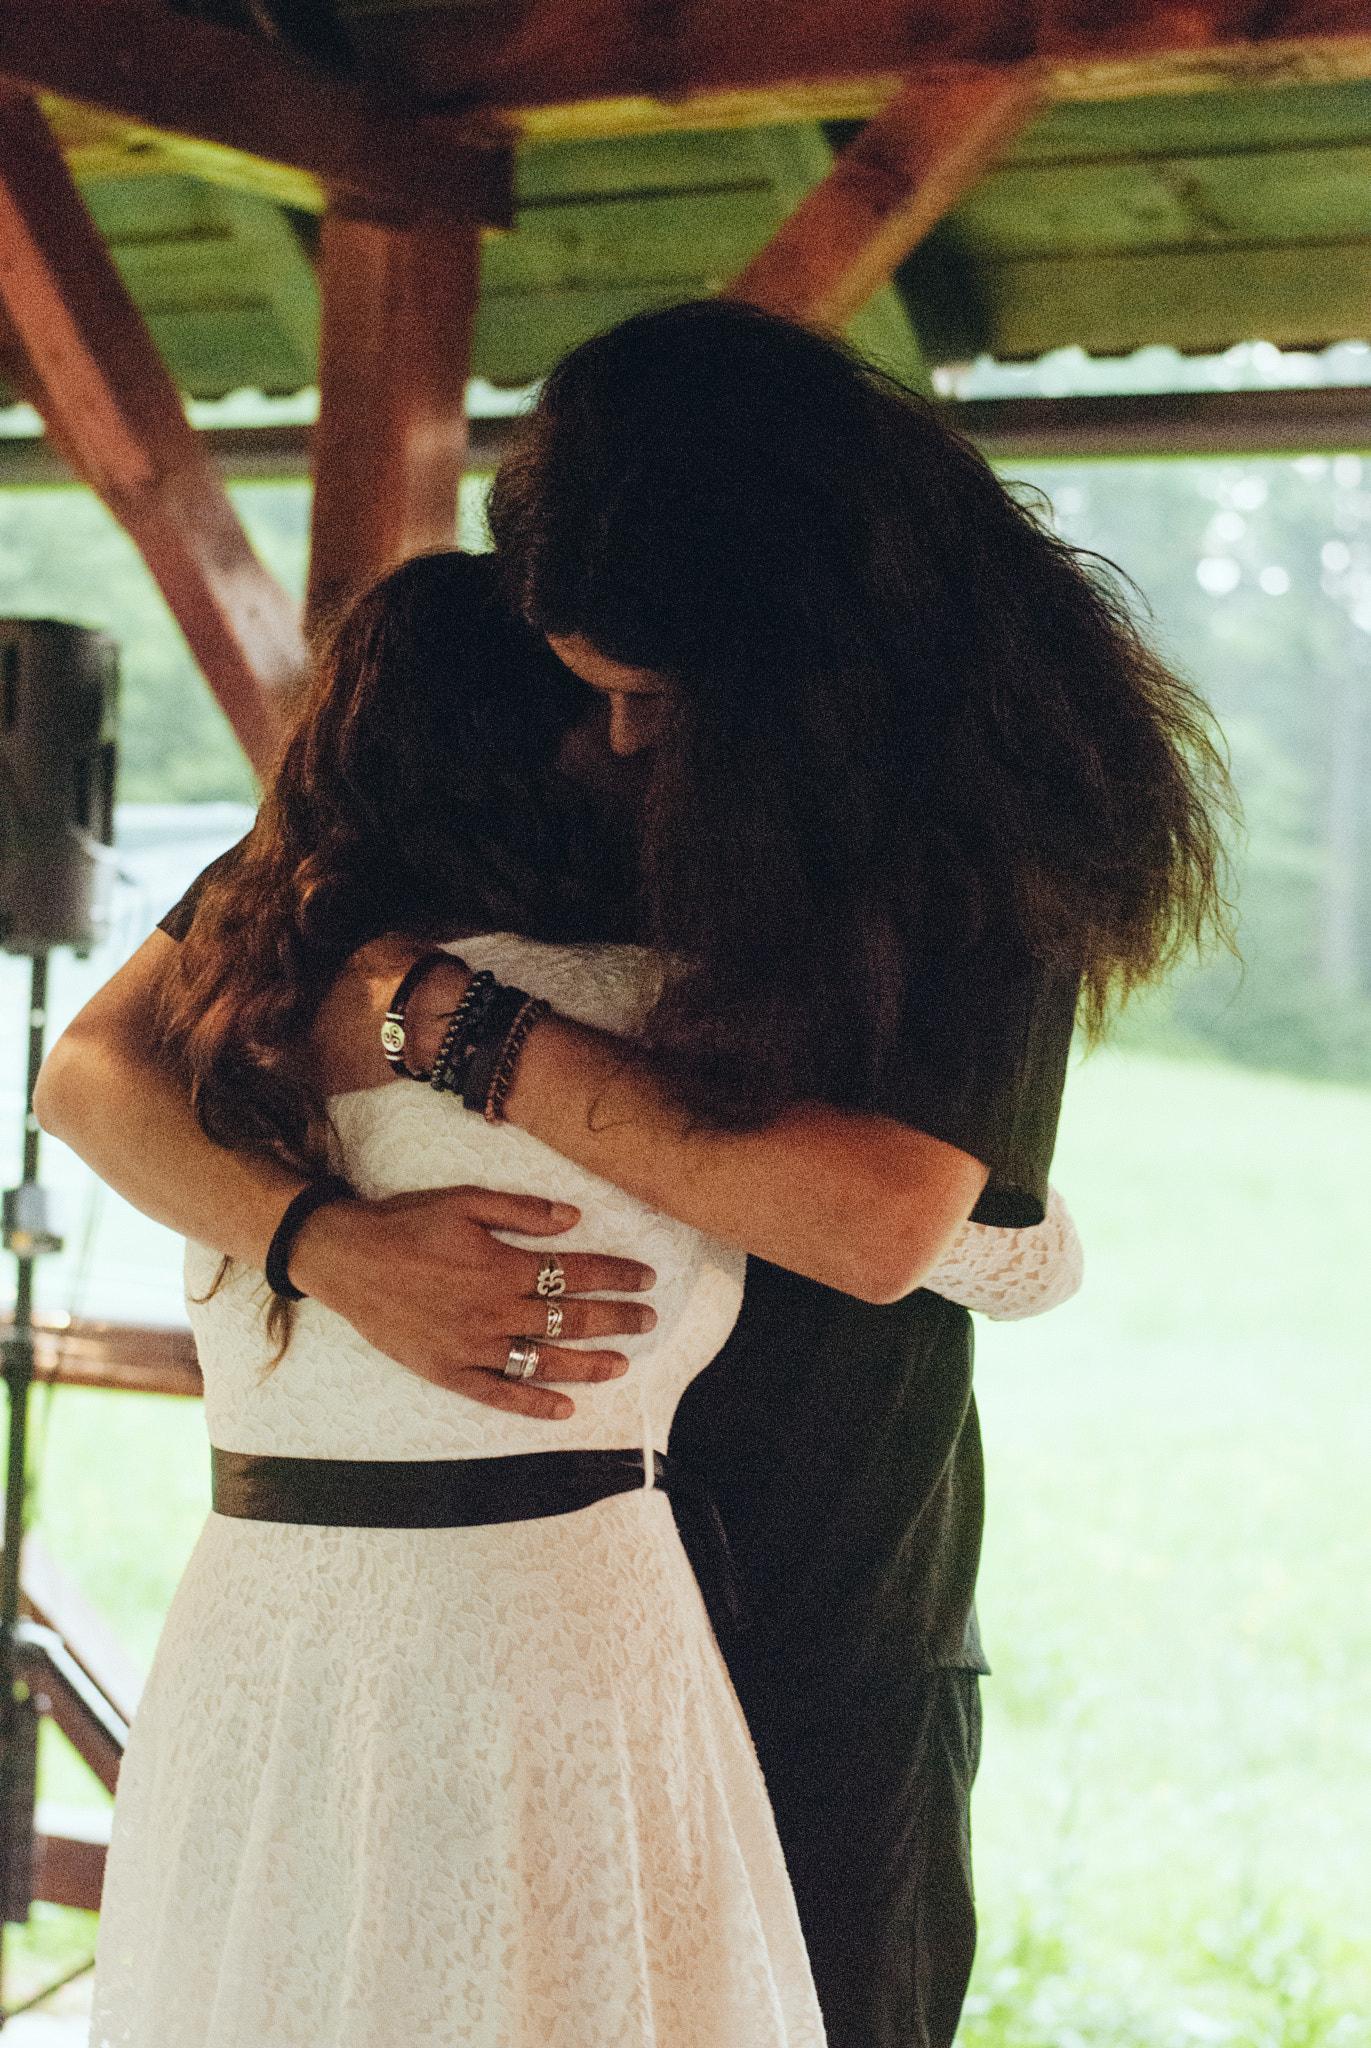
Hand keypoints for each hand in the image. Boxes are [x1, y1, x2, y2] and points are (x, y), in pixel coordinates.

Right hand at [290, 1185, 655, 1419]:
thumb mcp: (465, 1201)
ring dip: (588, 1364)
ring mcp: (472, 1346)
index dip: (616, 1275)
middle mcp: (493, 1310)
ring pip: (544, 1361)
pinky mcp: (448, 1372)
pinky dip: (534, 1405)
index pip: (575, 1272)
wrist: (346, 1258)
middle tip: (648, 1319)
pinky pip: (500, 1395)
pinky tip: (565, 1409)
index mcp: (501, 1266)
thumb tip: (574, 1219)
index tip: (644, 1277)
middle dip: (617, 1319)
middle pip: (570, 1318)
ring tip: (621, 1365)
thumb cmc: (406, 1224)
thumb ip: (522, 1212)